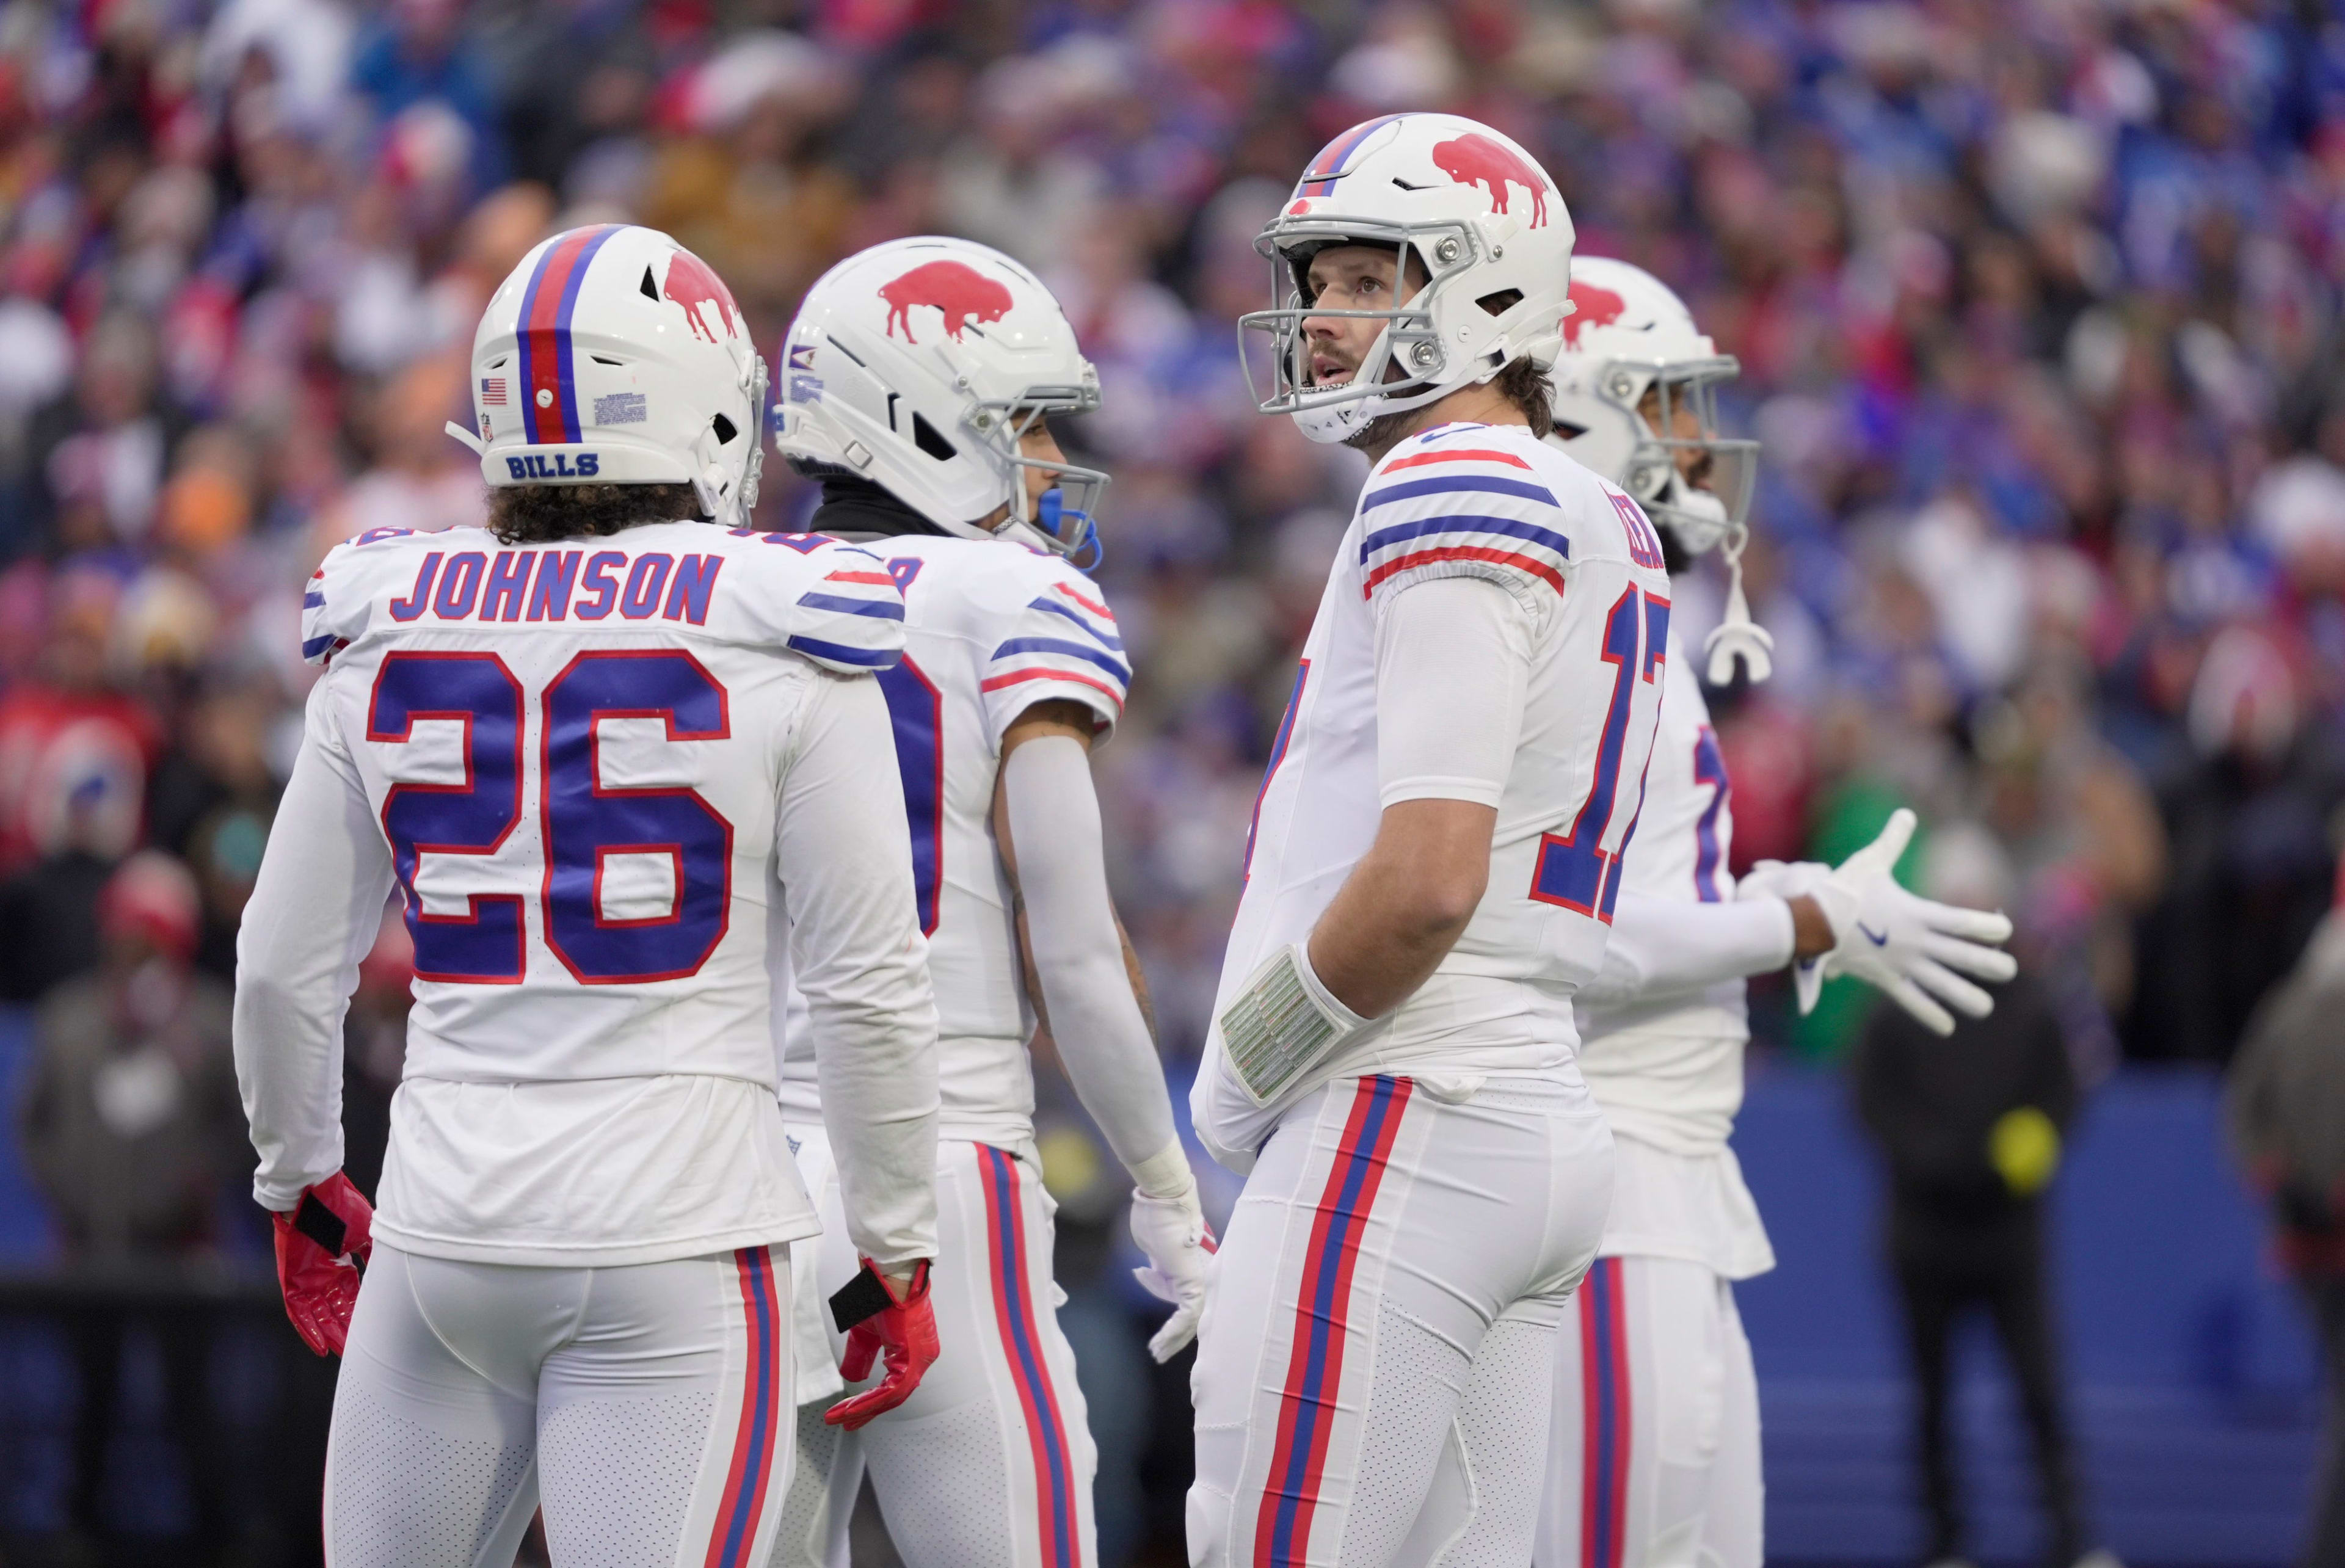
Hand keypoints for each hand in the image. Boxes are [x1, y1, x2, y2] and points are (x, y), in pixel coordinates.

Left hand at [271, 1171, 373, 1356]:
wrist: (311, 1193)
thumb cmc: (340, 1208)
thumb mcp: (366, 1233)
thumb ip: (374, 1254)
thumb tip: (391, 1271)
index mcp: (342, 1264)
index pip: (353, 1296)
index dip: (362, 1314)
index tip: (374, 1332)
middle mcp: (324, 1275)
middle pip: (337, 1310)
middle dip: (347, 1329)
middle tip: (358, 1350)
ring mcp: (307, 1279)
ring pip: (319, 1314)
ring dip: (329, 1332)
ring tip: (341, 1352)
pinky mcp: (291, 1280)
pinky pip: (298, 1311)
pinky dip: (307, 1328)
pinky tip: (318, 1344)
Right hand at [825, 1258, 939, 1429]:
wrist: (889, 1272)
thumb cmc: (881, 1295)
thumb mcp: (865, 1334)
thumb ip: (860, 1357)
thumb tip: (854, 1379)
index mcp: (915, 1352)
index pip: (894, 1387)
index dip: (870, 1403)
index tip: (848, 1414)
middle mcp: (923, 1357)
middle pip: (895, 1396)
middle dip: (865, 1411)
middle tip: (843, 1423)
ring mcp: (921, 1357)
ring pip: (894, 1396)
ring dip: (865, 1409)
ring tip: (841, 1417)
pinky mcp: (913, 1356)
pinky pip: (894, 1389)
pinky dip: (871, 1401)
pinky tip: (852, 1407)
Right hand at [1129, 1179, 1215, 1362]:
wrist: (1162, 1199)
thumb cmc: (1156, 1216)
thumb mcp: (1154, 1248)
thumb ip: (1156, 1266)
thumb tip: (1146, 1273)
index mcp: (1195, 1267)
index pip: (1186, 1303)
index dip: (1173, 1322)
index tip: (1158, 1337)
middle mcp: (1203, 1275)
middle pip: (1194, 1316)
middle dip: (1176, 1338)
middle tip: (1160, 1354)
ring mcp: (1201, 1278)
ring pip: (1192, 1320)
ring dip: (1173, 1339)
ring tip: (1157, 1353)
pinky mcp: (1194, 1281)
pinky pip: (1186, 1315)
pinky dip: (1172, 1331)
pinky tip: (1159, 1343)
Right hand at [1796, 809, 2017, 1034]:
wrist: (1810, 920)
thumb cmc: (1842, 889)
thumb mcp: (1871, 862)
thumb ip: (1893, 841)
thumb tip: (1905, 814)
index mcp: (1917, 913)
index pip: (1962, 921)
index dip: (1987, 925)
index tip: (2006, 929)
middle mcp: (1915, 941)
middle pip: (1962, 956)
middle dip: (1990, 965)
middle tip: (2011, 972)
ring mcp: (1901, 963)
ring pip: (1941, 985)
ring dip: (1966, 997)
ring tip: (1985, 1007)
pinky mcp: (1885, 978)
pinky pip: (1911, 1000)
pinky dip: (1929, 1014)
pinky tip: (1948, 1027)